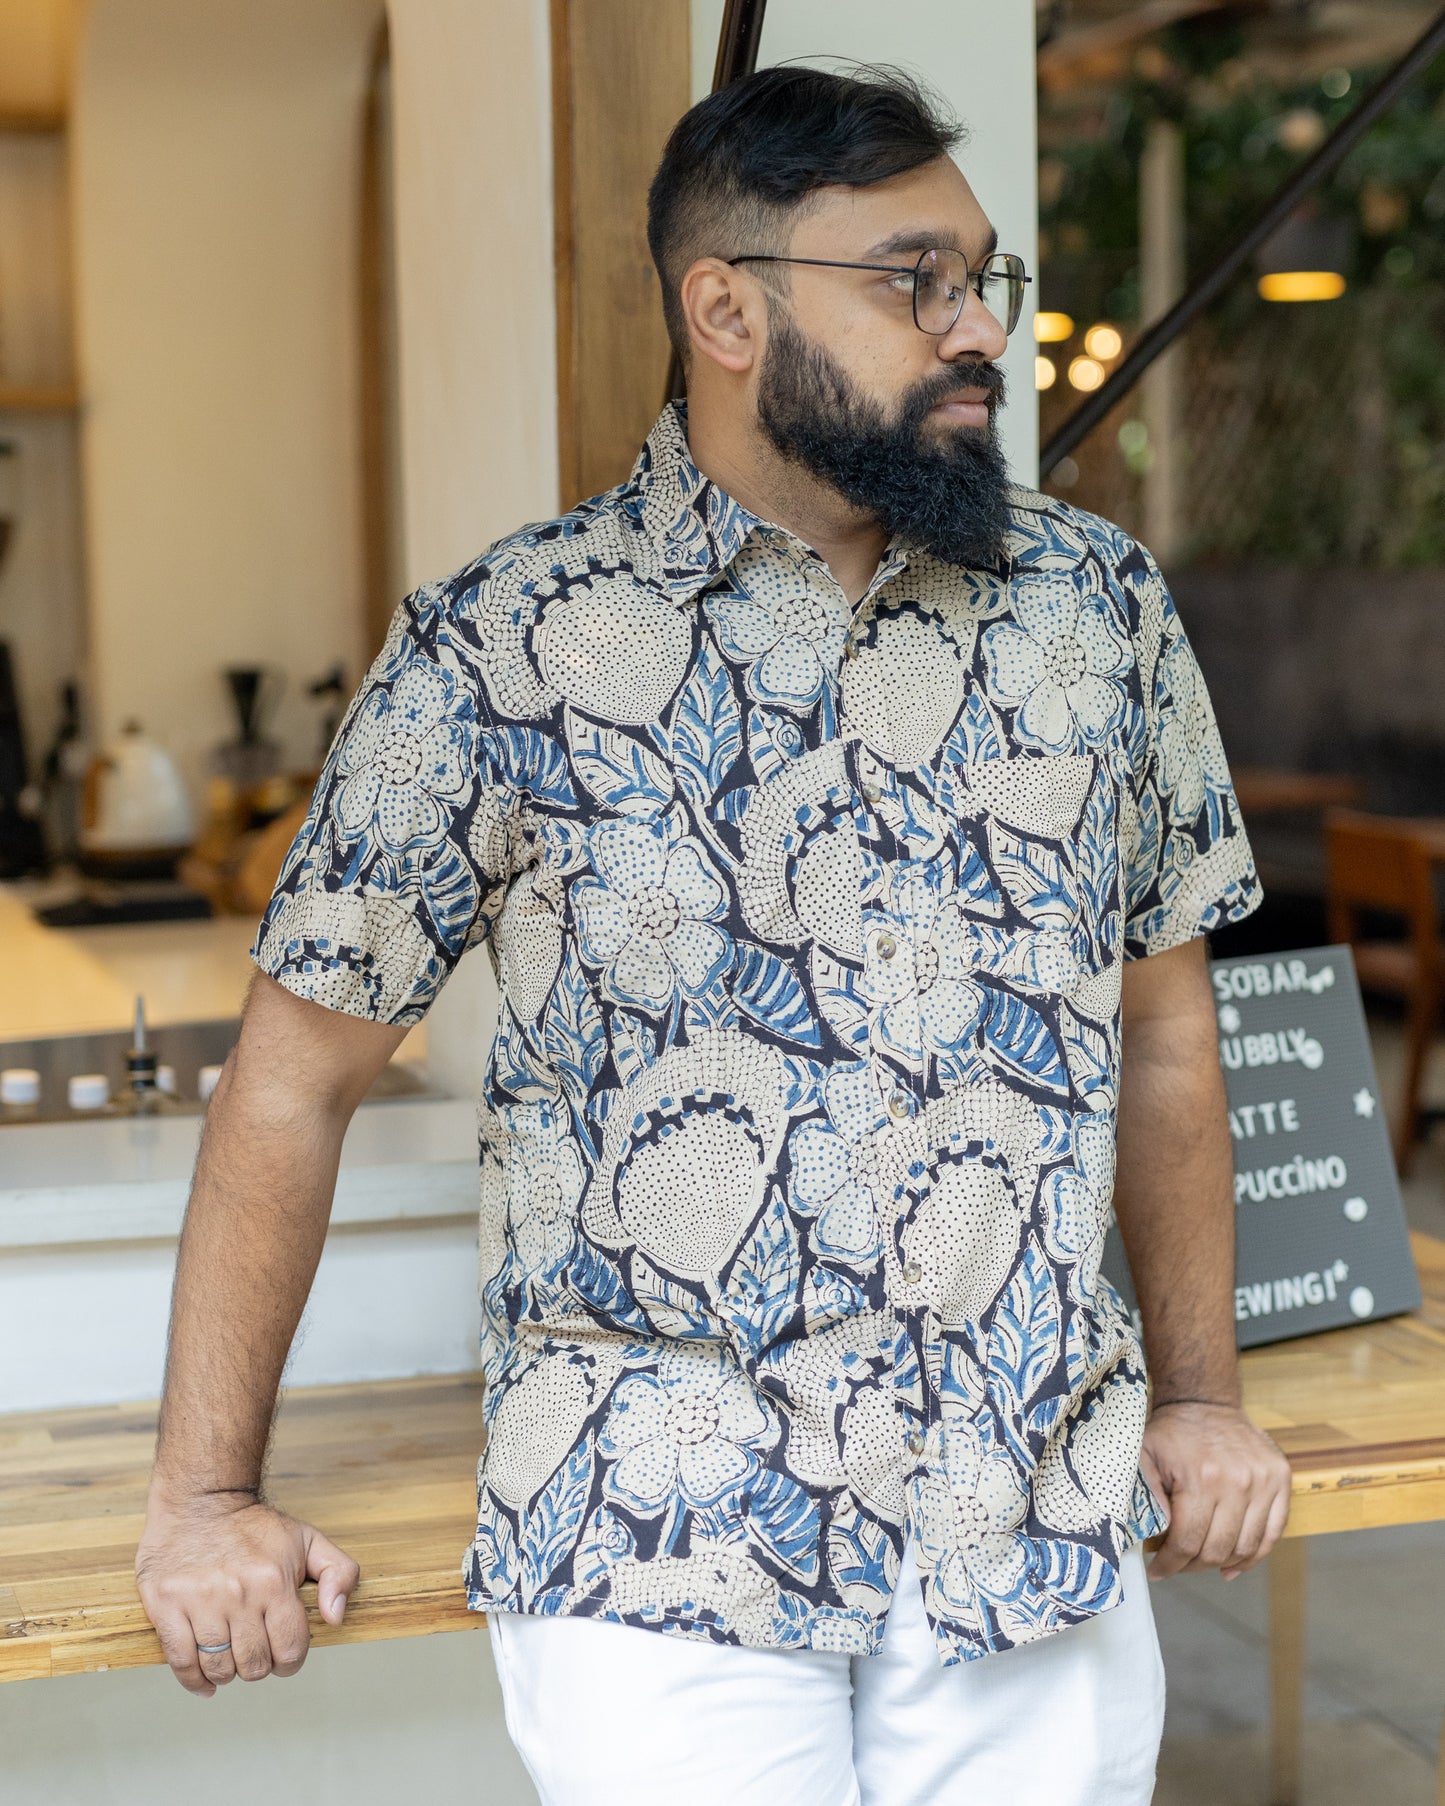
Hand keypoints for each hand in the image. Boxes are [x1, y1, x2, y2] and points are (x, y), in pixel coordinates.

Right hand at [135, 1489, 359, 1695]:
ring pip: (218, 1667)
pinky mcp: (166, 1605)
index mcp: (274, 1580)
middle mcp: (237, 1593)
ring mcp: (199, 1600)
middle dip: (259, 1666)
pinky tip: (204, 1681)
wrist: (200, 1500)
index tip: (283, 1655)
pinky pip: (181, 1661)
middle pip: (254, 1664)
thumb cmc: (254, 1526)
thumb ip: (339, 1573)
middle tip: (254, 1652)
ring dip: (227, 1673)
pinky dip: (193, 1681)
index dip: (290, 1661)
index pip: (290, 1649)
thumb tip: (336, 1617)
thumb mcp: (308, 1539)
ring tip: (230, 1658)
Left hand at [1140, 1400, 1290, 1580]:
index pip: (1188, 1541)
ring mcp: (1264, 1481)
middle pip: (1218, 1550)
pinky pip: (1273, 1533)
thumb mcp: (1144, 1458)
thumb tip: (1157, 1539)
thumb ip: (1148, 1498)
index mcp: (1201, 1478)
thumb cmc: (1172, 1433)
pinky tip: (1234, 1565)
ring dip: (1223, 1563)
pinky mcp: (1281, 1479)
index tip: (1159, 1572)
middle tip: (1178, 1565)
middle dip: (1193, 1566)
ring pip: (1247, 1547)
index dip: (1171, 1565)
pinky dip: (1254, 1555)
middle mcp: (1238, 1482)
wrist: (1204, 1402)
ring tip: (1202, 1563)